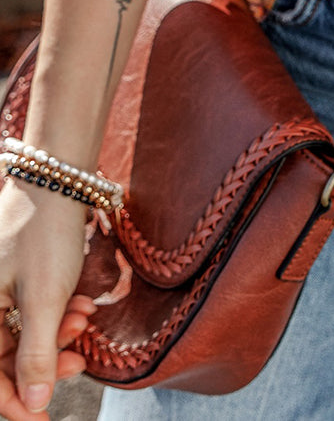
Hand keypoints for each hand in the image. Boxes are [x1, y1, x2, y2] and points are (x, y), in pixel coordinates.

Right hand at [0, 181, 94, 419]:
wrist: (58, 177)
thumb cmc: (45, 234)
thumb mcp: (44, 299)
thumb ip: (36, 355)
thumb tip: (33, 405)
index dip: (15, 403)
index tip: (44, 420)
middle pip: (3, 361)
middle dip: (45, 363)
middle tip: (79, 359)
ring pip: (22, 337)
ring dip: (56, 338)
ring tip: (84, 320)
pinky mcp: (14, 279)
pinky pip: (31, 314)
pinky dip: (57, 317)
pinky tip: (82, 305)